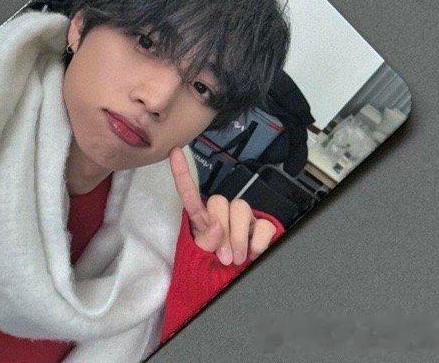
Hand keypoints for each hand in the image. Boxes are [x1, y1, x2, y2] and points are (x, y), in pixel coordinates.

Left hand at [168, 147, 277, 266]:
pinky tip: (254, 254)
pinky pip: (263, 225)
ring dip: (238, 237)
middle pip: (219, 201)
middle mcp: (223, 214)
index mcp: (203, 220)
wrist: (241, 286)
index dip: (181, 173)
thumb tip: (216, 228)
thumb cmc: (217, 271)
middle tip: (224, 258)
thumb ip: (205, 242)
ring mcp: (244, 219)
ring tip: (238, 259)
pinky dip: (258, 242)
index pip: (190, 194)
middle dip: (222, 228)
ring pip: (240, 207)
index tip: (174, 151)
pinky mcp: (264, 227)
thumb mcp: (204, 259)